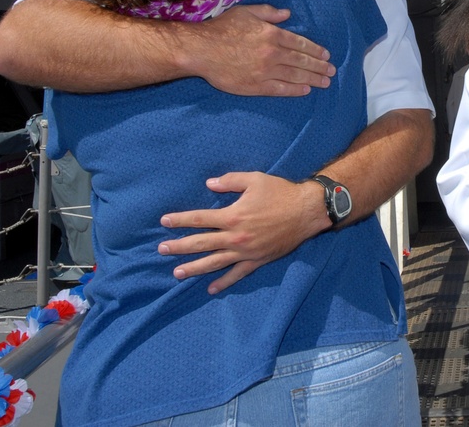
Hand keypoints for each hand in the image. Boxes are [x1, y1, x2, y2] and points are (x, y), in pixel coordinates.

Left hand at [157, 172, 330, 292]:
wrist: (307, 211)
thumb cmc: (281, 192)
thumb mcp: (254, 180)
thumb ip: (230, 181)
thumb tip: (208, 184)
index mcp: (233, 215)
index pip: (199, 219)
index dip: (180, 220)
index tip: (164, 222)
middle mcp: (236, 236)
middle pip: (201, 243)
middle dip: (179, 247)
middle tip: (162, 250)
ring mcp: (246, 251)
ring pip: (214, 262)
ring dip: (194, 268)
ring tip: (177, 273)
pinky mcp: (257, 260)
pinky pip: (237, 274)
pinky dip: (224, 282)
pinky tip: (211, 288)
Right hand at [187, 5, 335, 95]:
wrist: (201, 50)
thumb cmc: (221, 28)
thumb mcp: (246, 12)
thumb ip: (269, 13)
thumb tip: (287, 14)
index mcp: (272, 34)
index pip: (300, 44)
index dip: (315, 50)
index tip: (326, 55)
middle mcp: (272, 53)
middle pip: (302, 61)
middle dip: (319, 66)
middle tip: (332, 71)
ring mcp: (265, 71)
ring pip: (295, 76)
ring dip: (312, 79)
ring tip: (325, 82)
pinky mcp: (256, 85)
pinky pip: (280, 89)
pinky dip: (295, 90)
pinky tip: (305, 90)